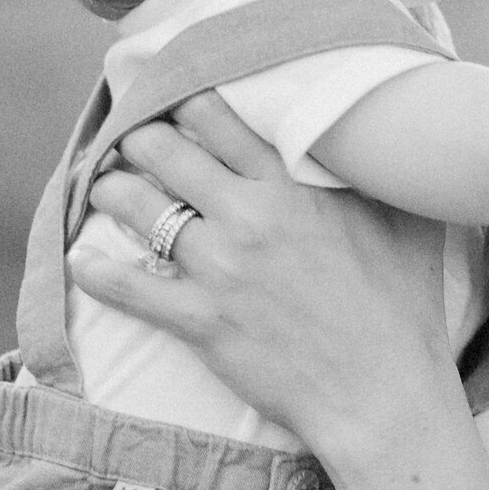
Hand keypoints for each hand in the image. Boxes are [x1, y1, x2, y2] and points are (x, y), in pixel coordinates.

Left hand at [75, 92, 461, 466]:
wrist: (384, 394)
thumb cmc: (405, 308)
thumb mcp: (406, 219)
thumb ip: (379, 171)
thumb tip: (381, 134)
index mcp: (295, 184)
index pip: (217, 116)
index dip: (181, 98)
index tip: (166, 95)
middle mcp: (250, 215)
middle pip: (165, 150)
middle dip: (137, 138)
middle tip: (129, 139)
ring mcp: (221, 268)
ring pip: (138, 207)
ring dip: (111, 190)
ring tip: (105, 187)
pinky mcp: (200, 320)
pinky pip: (127, 288)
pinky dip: (96, 270)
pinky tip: (82, 260)